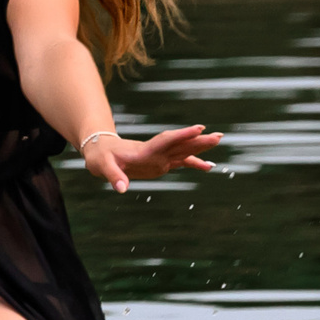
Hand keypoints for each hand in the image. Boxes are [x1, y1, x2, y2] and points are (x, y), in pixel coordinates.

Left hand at [82, 124, 220, 193]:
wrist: (101, 152)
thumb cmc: (100, 157)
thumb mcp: (102, 167)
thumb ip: (113, 176)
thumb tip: (122, 189)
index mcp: (144, 150)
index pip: (166, 141)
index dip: (182, 135)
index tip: (199, 129)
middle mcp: (156, 151)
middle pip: (180, 144)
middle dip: (198, 141)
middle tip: (218, 136)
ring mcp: (160, 157)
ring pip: (183, 150)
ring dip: (200, 148)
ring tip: (219, 141)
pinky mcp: (161, 163)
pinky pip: (181, 162)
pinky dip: (194, 163)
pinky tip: (208, 166)